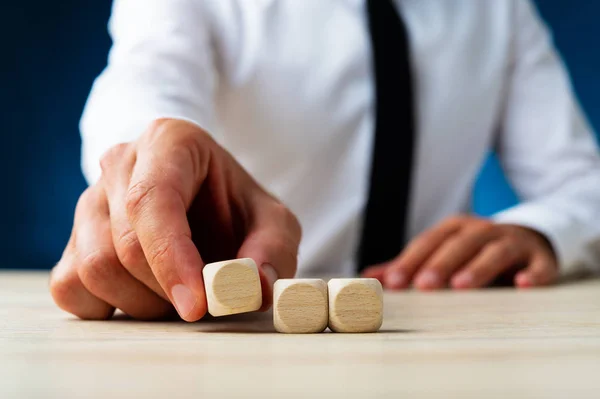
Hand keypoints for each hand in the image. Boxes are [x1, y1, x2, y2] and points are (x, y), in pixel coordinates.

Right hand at [50, 119, 301, 320]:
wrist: (202, 198)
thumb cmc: (234, 206)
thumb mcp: (272, 220)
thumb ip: (273, 249)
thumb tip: (256, 288)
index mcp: (168, 141)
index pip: (153, 200)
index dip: (172, 258)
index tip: (199, 304)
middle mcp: (119, 164)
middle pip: (124, 244)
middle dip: (167, 289)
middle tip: (204, 302)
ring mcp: (88, 201)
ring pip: (94, 269)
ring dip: (143, 302)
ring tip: (179, 293)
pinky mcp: (72, 239)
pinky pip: (70, 287)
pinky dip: (110, 307)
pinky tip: (146, 295)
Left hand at [361, 215, 557, 289]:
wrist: (528, 237)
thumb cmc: (474, 250)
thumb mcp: (443, 251)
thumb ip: (409, 264)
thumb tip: (369, 274)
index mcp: (454, 229)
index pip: (429, 243)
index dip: (410, 261)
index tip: (393, 282)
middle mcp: (482, 231)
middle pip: (459, 244)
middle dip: (440, 264)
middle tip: (424, 285)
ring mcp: (512, 242)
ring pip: (494, 251)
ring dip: (478, 267)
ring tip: (462, 286)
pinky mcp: (539, 258)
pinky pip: (538, 265)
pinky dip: (532, 273)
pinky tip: (522, 285)